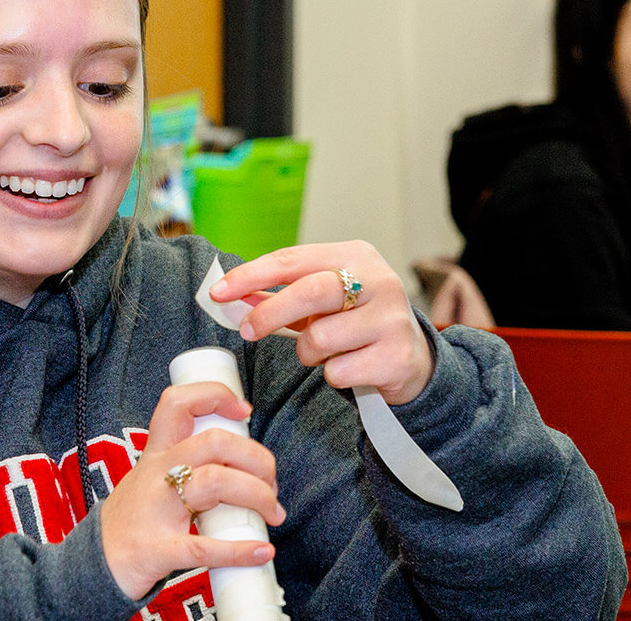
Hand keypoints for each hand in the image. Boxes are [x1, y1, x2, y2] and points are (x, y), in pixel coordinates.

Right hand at [100, 381, 286, 598]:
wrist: (93, 566)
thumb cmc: (131, 522)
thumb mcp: (150, 480)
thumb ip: (187, 467)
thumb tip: (243, 467)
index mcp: (156, 454)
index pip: (178, 404)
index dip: (215, 396)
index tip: (244, 411)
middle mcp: (156, 474)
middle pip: (213, 443)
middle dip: (256, 458)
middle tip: (271, 483)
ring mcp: (157, 511)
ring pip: (214, 483)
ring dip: (257, 495)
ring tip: (273, 513)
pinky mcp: (159, 549)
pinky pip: (203, 547)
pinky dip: (239, 550)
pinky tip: (261, 551)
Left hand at [210, 241, 435, 402]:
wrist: (412, 359)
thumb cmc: (356, 324)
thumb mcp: (322, 302)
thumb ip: (279, 296)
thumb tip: (231, 296)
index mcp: (355, 256)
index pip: (292, 259)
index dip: (251, 275)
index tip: (218, 292)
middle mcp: (378, 280)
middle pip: (309, 292)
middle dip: (271, 313)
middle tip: (247, 331)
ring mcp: (391, 318)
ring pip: (321, 338)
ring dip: (308, 353)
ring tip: (324, 353)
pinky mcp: (396, 356)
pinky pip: (339, 371)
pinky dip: (333, 375)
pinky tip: (350, 368)